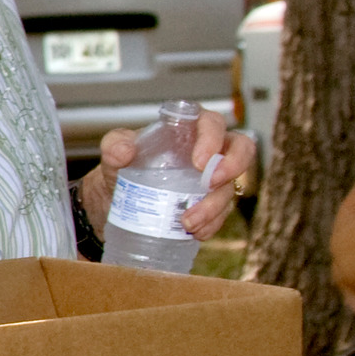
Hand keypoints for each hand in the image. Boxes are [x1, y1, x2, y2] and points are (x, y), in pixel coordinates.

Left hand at [80, 115, 254, 240]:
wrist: (117, 197)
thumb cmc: (122, 164)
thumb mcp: (113, 151)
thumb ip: (114, 145)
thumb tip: (124, 151)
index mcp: (188, 130)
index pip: (212, 122)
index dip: (213, 137)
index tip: (199, 160)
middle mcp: (208, 150)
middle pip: (241, 148)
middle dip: (233, 166)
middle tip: (210, 184)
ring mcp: (214, 178)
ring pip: (230, 187)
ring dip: (214, 206)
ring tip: (188, 222)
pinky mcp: (211, 203)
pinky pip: (222, 213)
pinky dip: (211, 224)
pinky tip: (196, 233)